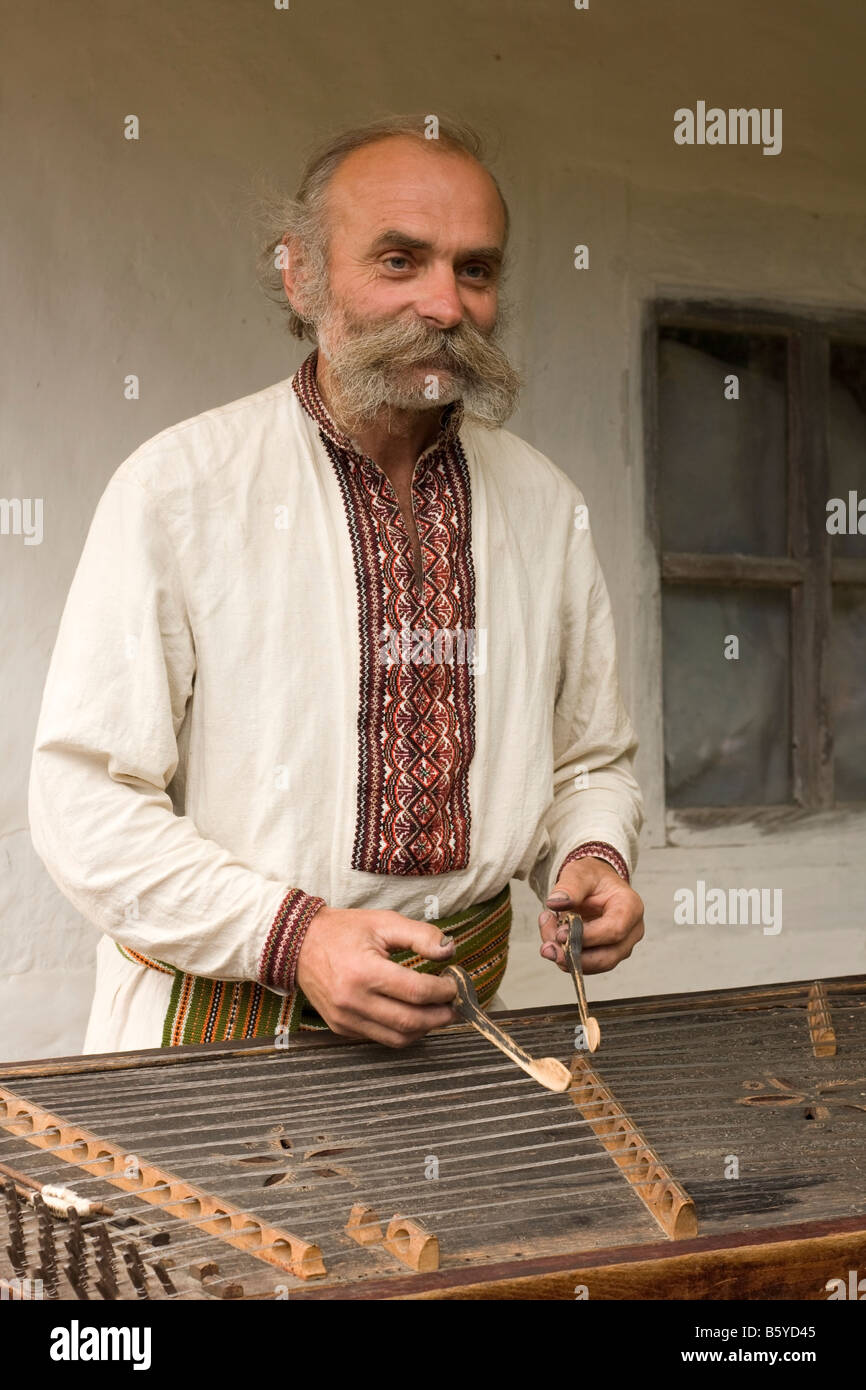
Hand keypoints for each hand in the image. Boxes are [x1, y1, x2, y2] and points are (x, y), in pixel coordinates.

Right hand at [295, 905, 458, 1046]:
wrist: (298, 944)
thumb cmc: (343, 931)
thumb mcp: (384, 922)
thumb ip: (420, 935)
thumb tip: (449, 950)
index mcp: (365, 971)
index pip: (416, 992)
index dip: (443, 991)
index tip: (453, 984)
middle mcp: (353, 1000)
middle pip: (410, 1021)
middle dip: (440, 1016)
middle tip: (454, 1006)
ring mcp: (345, 1018)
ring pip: (397, 1038)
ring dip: (423, 1029)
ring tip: (437, 1013)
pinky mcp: (341, 1027)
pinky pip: (379, 1038)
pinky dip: (401, 1031)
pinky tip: (411, 1015)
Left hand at [537, 858, 644, 973]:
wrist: (594, 885)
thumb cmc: (591, 878)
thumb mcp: (579, 873)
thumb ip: (569, 887)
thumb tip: (555, 903)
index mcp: (630, 907)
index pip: (614, 930)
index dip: (586, 936)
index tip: (560, 933)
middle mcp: (631, 931)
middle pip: (607, 957)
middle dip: (574, 956)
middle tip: (546, 948)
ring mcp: (621, 946)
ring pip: (595, 965)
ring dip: (567, 958)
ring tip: (546, 941)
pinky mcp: (607, 955)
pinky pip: (586, 965)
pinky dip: (567, 957)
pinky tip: (552, 940)